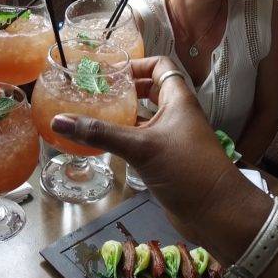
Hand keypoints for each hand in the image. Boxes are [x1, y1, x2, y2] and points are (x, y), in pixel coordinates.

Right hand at [50, 56, 262, 243]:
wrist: (218, 214)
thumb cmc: (187, 170)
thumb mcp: (141, 147)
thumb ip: (101, 133)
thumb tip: (59, 120)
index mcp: (178, 100)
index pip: (160, 66)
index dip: (136, 64)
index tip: (109, 73)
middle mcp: (176, 115)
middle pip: (150, 91)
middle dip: (124, 90)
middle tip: (95, 93)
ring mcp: (172, 139)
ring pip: (144, 119)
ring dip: (123, 116)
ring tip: (93, 116)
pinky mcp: (167, 161)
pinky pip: (142, 142)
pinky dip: (125, 140)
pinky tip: (104, 145)